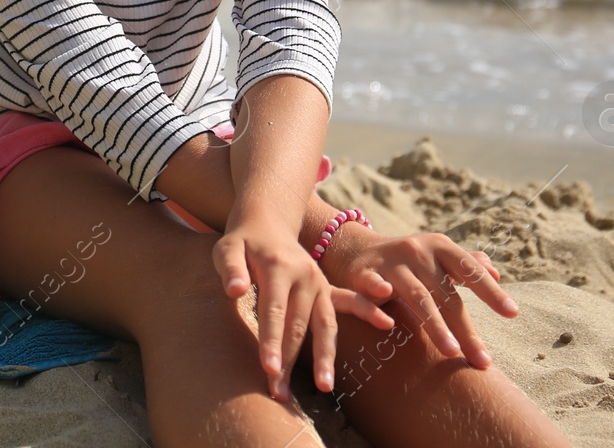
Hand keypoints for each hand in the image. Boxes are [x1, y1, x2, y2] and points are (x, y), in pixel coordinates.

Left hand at [213, 210, 396, 400]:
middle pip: (298, 325)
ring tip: (325, 387)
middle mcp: (305, 276)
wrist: (267, 220)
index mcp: (279, 267)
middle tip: (278, 393)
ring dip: (325, 357)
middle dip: (289, 361)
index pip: (274, 310)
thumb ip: (230, 268)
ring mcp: (319, 283)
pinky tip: (387, 324)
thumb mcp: (226, 248)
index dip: (271, 340)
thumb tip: (233, 291)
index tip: (268, 369)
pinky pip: (350, 302)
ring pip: (325, 324)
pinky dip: (368, 311)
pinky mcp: (327, 288)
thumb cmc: (242, 241)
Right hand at [321, 229, 516, 368]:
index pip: (470, 270)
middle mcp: (417, 251)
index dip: (491, 291)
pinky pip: (373, 289)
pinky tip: (387, 317)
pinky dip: (379, 297)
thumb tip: (496, 272)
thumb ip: (466, 263)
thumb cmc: (407, 260)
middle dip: (466, 329)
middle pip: (446, 294)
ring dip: (435, 325)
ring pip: (417, 297)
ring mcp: (390, 262)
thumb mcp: (436, 255)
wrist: (355, 249)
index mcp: (439, 247)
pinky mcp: (363, 274)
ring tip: (451, 352)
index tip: (513, 313)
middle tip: (483, 360)